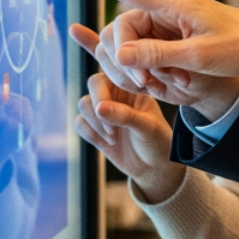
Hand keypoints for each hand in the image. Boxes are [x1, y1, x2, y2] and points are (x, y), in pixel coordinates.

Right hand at [67, 0, 238, 103]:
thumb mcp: (199, 57)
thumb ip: (157, 55)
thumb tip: (118, 54)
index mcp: (176, 3)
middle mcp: (171, 6)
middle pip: (126, 18)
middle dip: (124, 51)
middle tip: (117, 40)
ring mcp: (174, 19)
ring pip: (137, 40)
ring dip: (146, 66)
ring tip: (177, 83)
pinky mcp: (179, 32)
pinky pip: (152, 47)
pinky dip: (153, 65)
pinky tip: (151, 77)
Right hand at [74, 72, 185, 202]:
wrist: (155, 167)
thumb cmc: (158, 142)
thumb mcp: (147, 127)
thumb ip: (125, 116)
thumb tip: (99, 107)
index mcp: (133, 85)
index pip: (114, 71)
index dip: (105, 89)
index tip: (113, 109)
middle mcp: (117, 94)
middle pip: (93, 85)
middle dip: (98, 106)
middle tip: (112, 128)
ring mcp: (105, 110)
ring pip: (84, 104)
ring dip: (95, 123)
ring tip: (114, 137)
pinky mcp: (95, 128)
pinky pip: (80, 123)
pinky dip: (91, 133)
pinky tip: (109, 143)